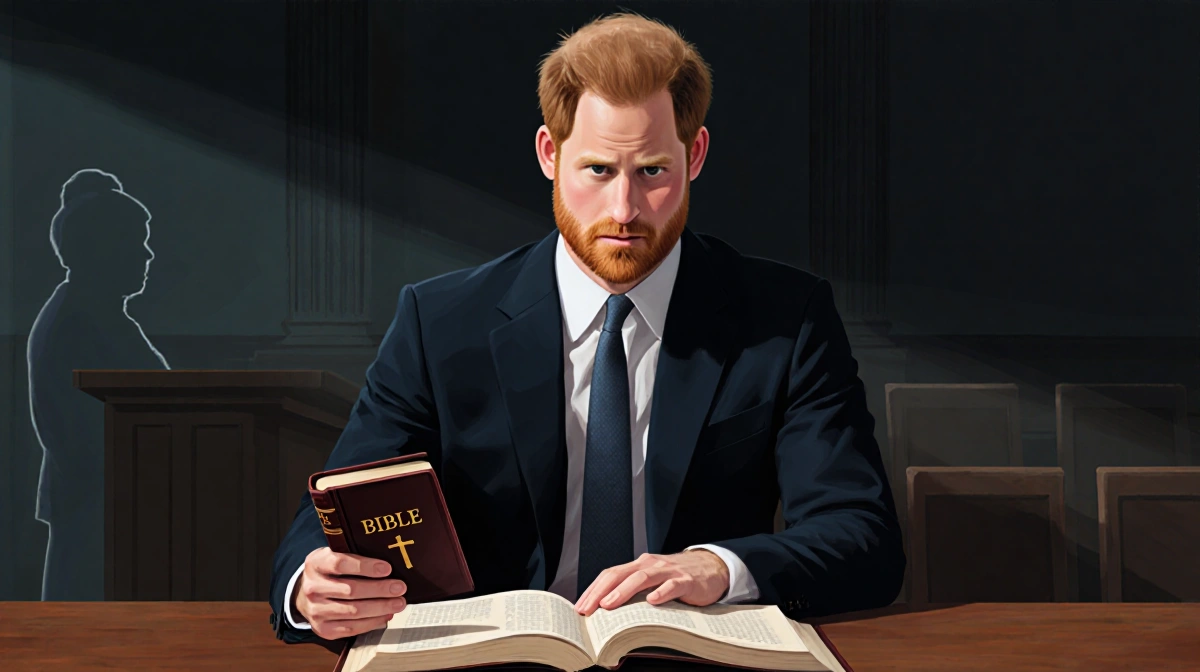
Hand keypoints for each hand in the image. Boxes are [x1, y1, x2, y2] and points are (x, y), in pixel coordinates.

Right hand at [293, 547, 408, 639]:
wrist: (305, 595)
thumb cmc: (329, 572)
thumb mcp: (335, 555)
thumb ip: (355, 555)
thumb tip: (389, 565)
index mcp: (316, 564)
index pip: (340, 564)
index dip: (365, 566)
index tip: (387, 568)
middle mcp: (312, 588)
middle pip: (350, 590)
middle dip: (380, 589)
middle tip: (400, 587)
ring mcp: (315, 611)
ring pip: (353, 611)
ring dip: (380, 607)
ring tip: (399, 603)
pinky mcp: (323, 628)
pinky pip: (351, 628)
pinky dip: (372, 622)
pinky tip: (386, 615)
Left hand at [574, 551, 729, 614]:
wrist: (711, 568)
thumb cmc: (676, 578)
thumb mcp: (653, 582)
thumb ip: (634, 591)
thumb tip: (606, 613)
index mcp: (639, 565)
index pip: (610, 574)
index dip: (593, 590)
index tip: (579, 607)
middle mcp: (650, 564)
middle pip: (620, 574)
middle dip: (600, 591)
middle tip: (587, 609)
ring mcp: (668, 571)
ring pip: (642, 577)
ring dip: (622, 591)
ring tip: (608, 604)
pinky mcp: (686, 580)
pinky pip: (672, 585)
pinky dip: (661, 592)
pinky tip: (652, 601)